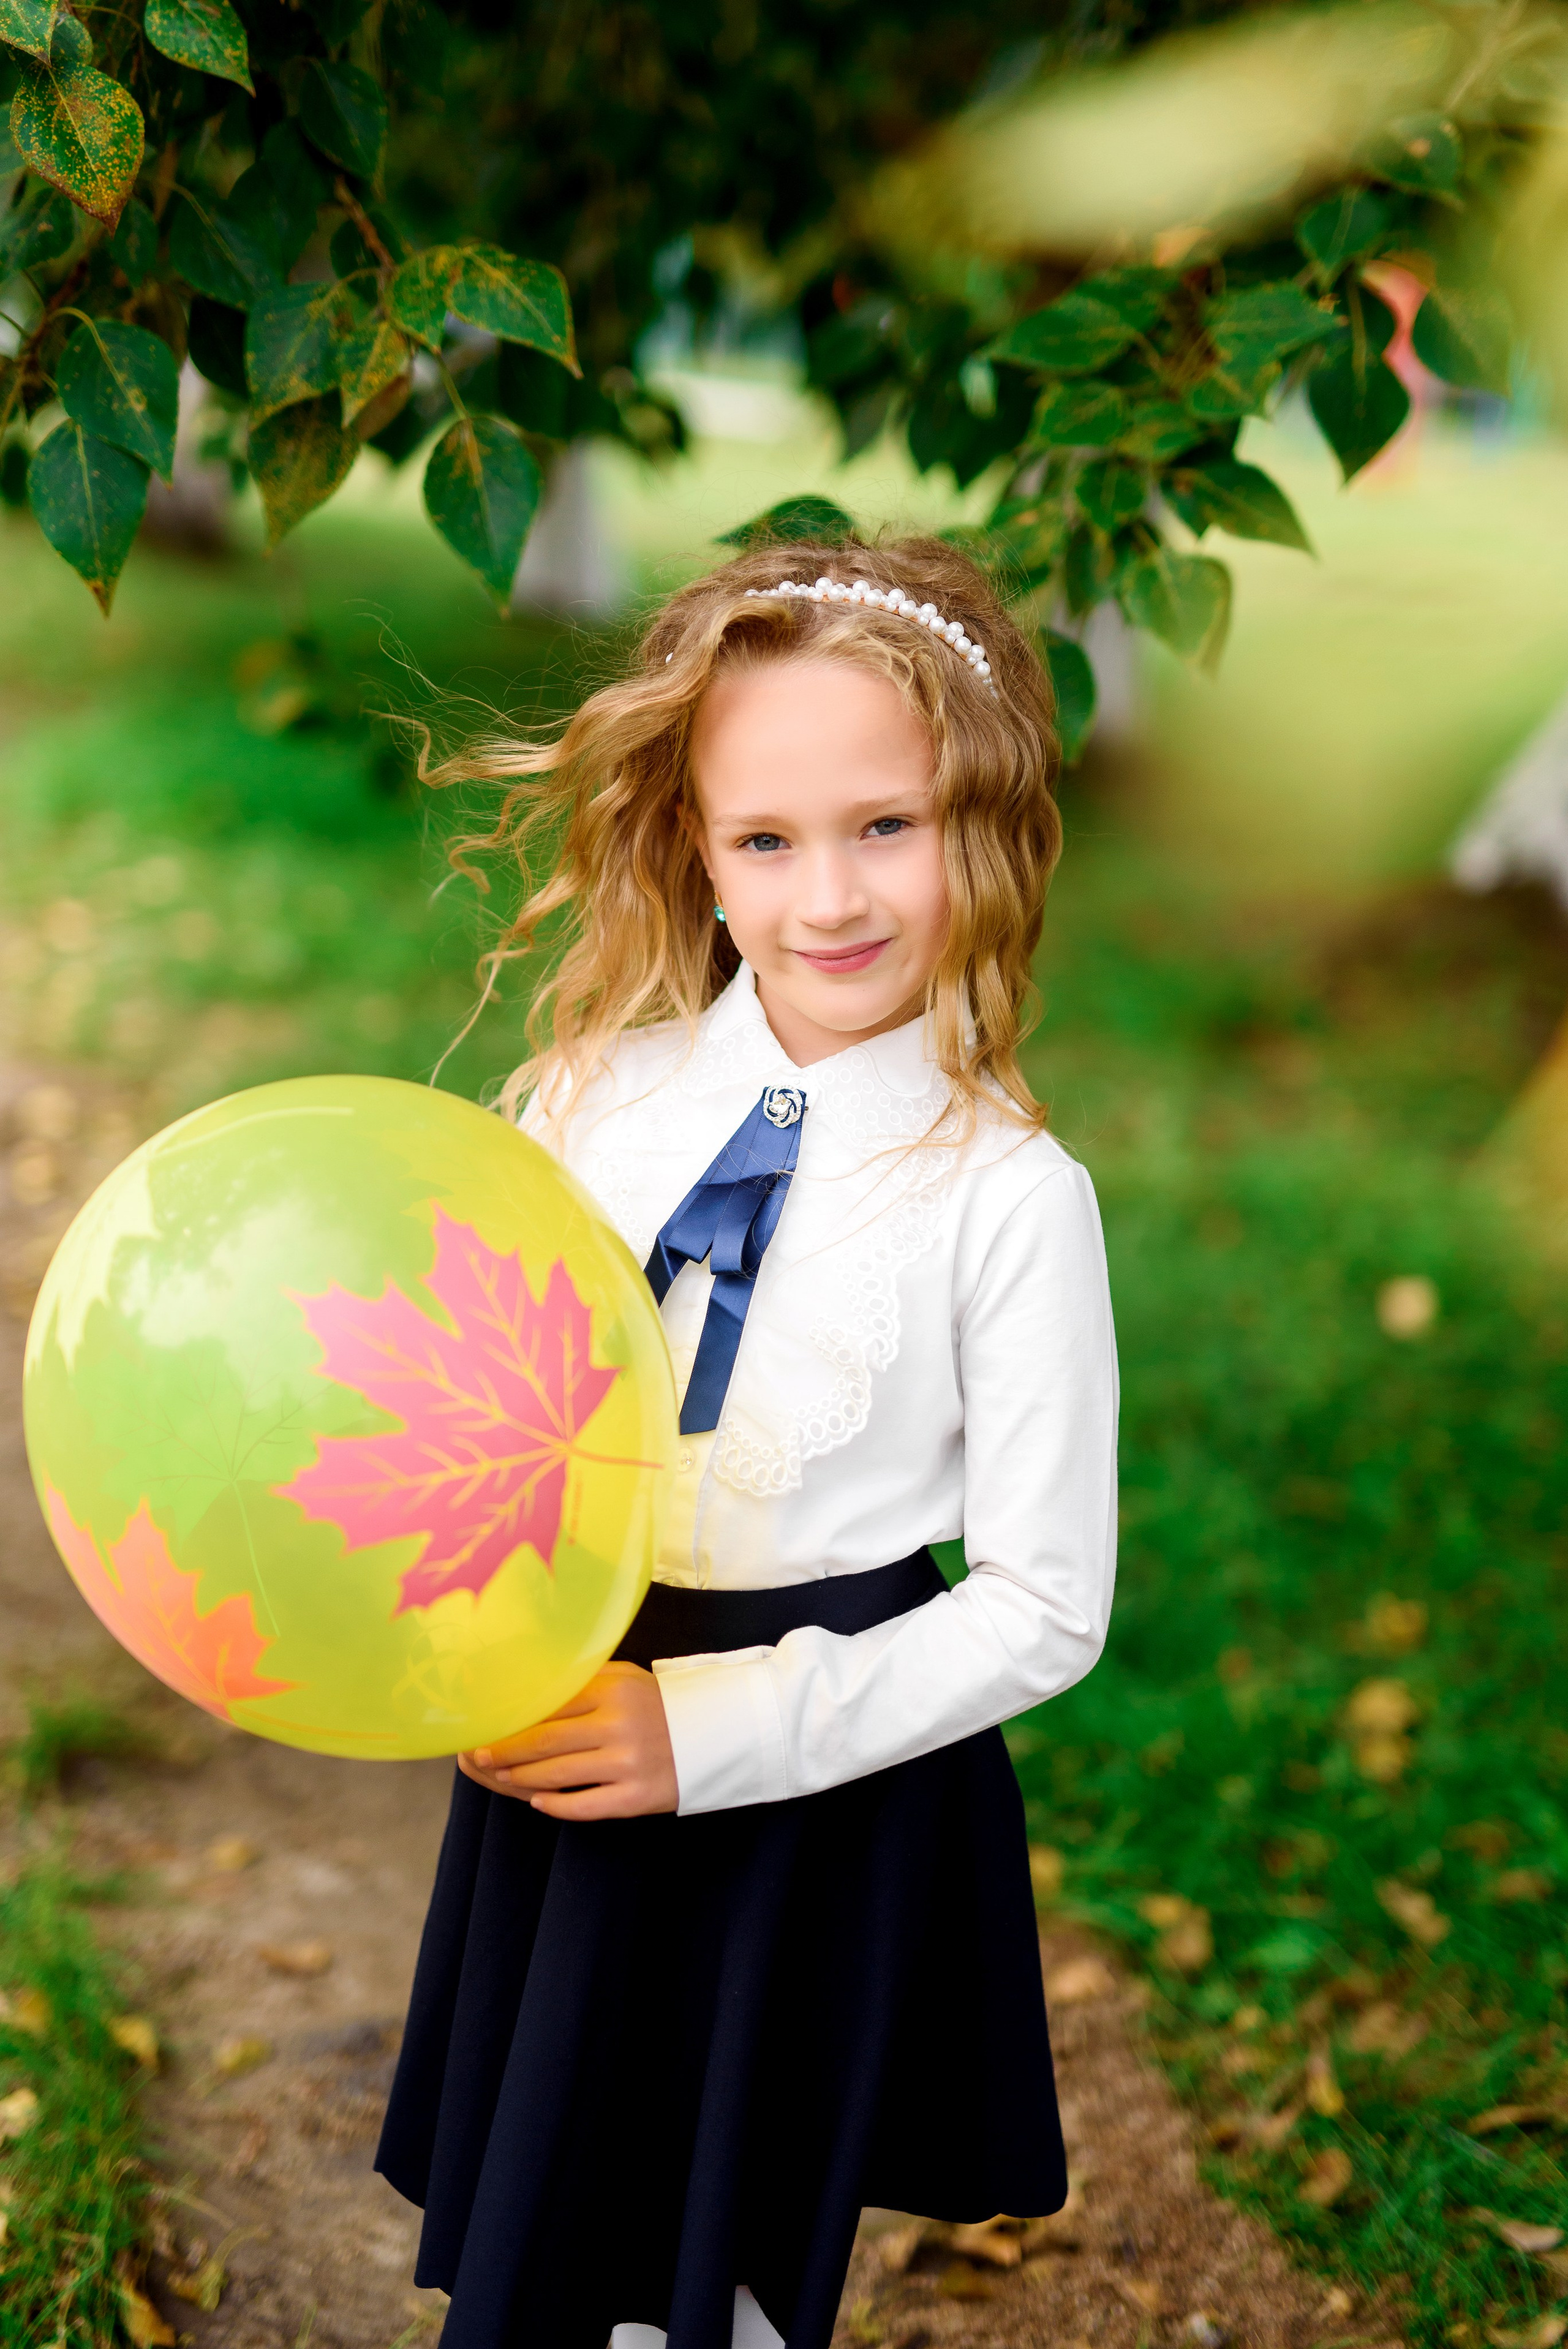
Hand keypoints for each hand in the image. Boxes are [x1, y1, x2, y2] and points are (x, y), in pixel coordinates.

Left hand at [457, 1662, 678, 1820]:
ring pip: (558, 1776)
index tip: (486, 1726)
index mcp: (613, 1692)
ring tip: (502, 1777)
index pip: (549, 1707)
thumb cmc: (658, 1704)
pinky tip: (538, 1802)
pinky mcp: (637, 1798)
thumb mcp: (625, 1679)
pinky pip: (585, 1806)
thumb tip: (528, 1690)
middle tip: (479, 1756)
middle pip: (545, 1742)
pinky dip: (557, 1806)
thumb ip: (581, 1682)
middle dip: (506, 1752)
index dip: (512, 1720)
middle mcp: (619, 1726)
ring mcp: (628, 1764)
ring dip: (522, 1779)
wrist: (716, 1735)